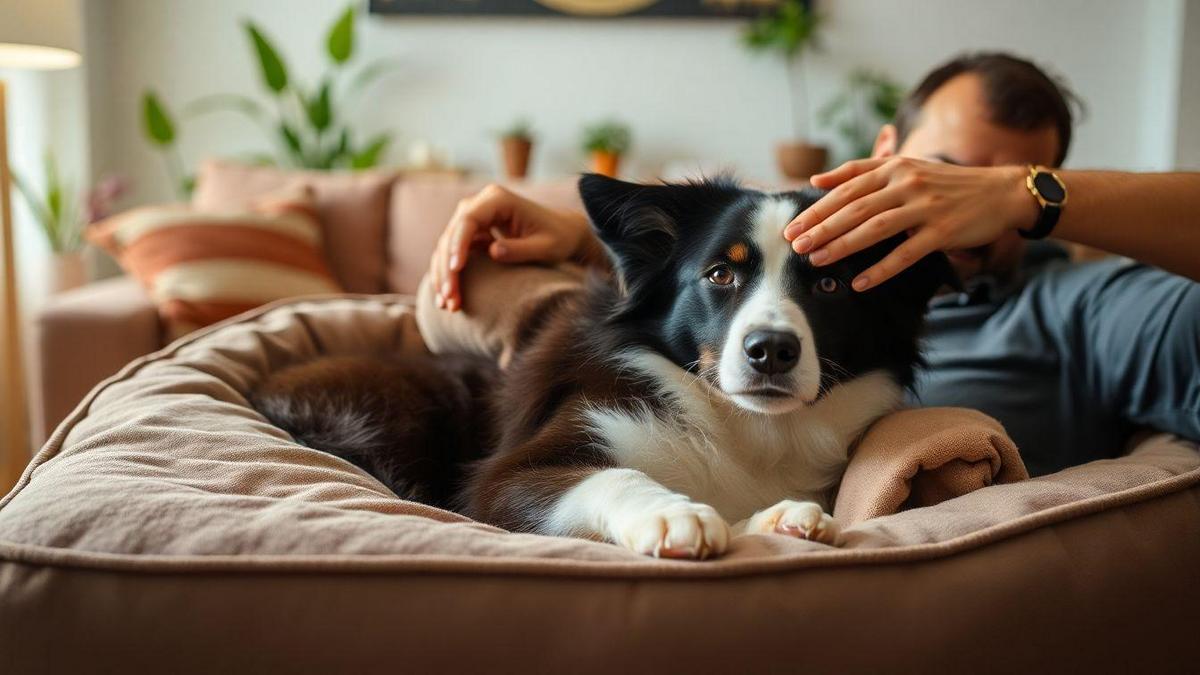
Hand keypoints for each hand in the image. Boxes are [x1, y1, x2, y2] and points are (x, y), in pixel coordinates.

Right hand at [429, 184, 590, 310]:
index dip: (458, 244)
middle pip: (452, 234)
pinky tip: (445, 298)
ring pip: (446, 246)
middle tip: (449, 297)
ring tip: (446, 304)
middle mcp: (481, 204)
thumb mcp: (546, 247)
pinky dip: (448, 275)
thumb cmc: (559, 239)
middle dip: (447, 268)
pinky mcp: (472, 233)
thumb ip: (521, 249)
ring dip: (443, 276)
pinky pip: (451, 254)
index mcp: (498, 199)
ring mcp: (473, 218)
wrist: (563, 233)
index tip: (455, 269)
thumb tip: (493, 251)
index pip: (469, 219)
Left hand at [783, 157, 1037, 289]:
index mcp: (894, 167)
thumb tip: (818, 180)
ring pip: (875, 228)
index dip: (817, 207)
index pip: (846, 187)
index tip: (791, 225)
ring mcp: (925, 207)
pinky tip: (861, 283)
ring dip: (842, 245)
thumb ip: (862, 171)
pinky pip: (906, 253)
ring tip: (817, 260)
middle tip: (794, 245)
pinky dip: (881, 269)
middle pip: (854, 207)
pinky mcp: (943, 231)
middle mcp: (907, 182)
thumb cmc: (947, 183)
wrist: (1000, 192)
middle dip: (821, 227)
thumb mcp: (906, 168)